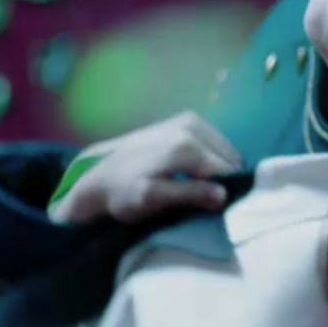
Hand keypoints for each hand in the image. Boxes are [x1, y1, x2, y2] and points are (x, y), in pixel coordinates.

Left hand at [51, 112, 243, 224]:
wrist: (100, 176)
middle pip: (228, 159)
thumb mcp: (154, 198)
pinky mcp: (187, 119)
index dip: (224, 192)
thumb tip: (223, 194)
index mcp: (187, 145)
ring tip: (197, 185)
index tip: (214, 208)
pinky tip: (194, 170)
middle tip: (203, 198)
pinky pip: (214, 141)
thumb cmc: (124, 193)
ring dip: (216, 168)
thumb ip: (190, 194)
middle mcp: (192, 125)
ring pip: (223, 150)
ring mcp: (189, 119)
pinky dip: (211, 156)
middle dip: (221, 179)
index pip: (227, 172)